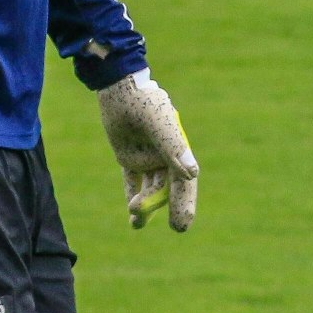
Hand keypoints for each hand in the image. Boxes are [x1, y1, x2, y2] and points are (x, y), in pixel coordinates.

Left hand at [98, 69, 198, 230]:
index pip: (184, 183)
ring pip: (149, 188)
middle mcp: (165, 156)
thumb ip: (173, 147)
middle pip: (166, 189)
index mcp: (177, 149)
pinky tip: (133, 219)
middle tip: (166, 225)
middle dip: (163, 206)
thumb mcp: (158, 123)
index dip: (185, 204)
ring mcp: (147, 158)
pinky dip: (132, 196)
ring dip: (143, 205)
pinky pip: (133, 181)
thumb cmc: (142, 101)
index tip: (182, 225)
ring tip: (135, 220)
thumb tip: (192, 174)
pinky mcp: (129, 157)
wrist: (119, 88)